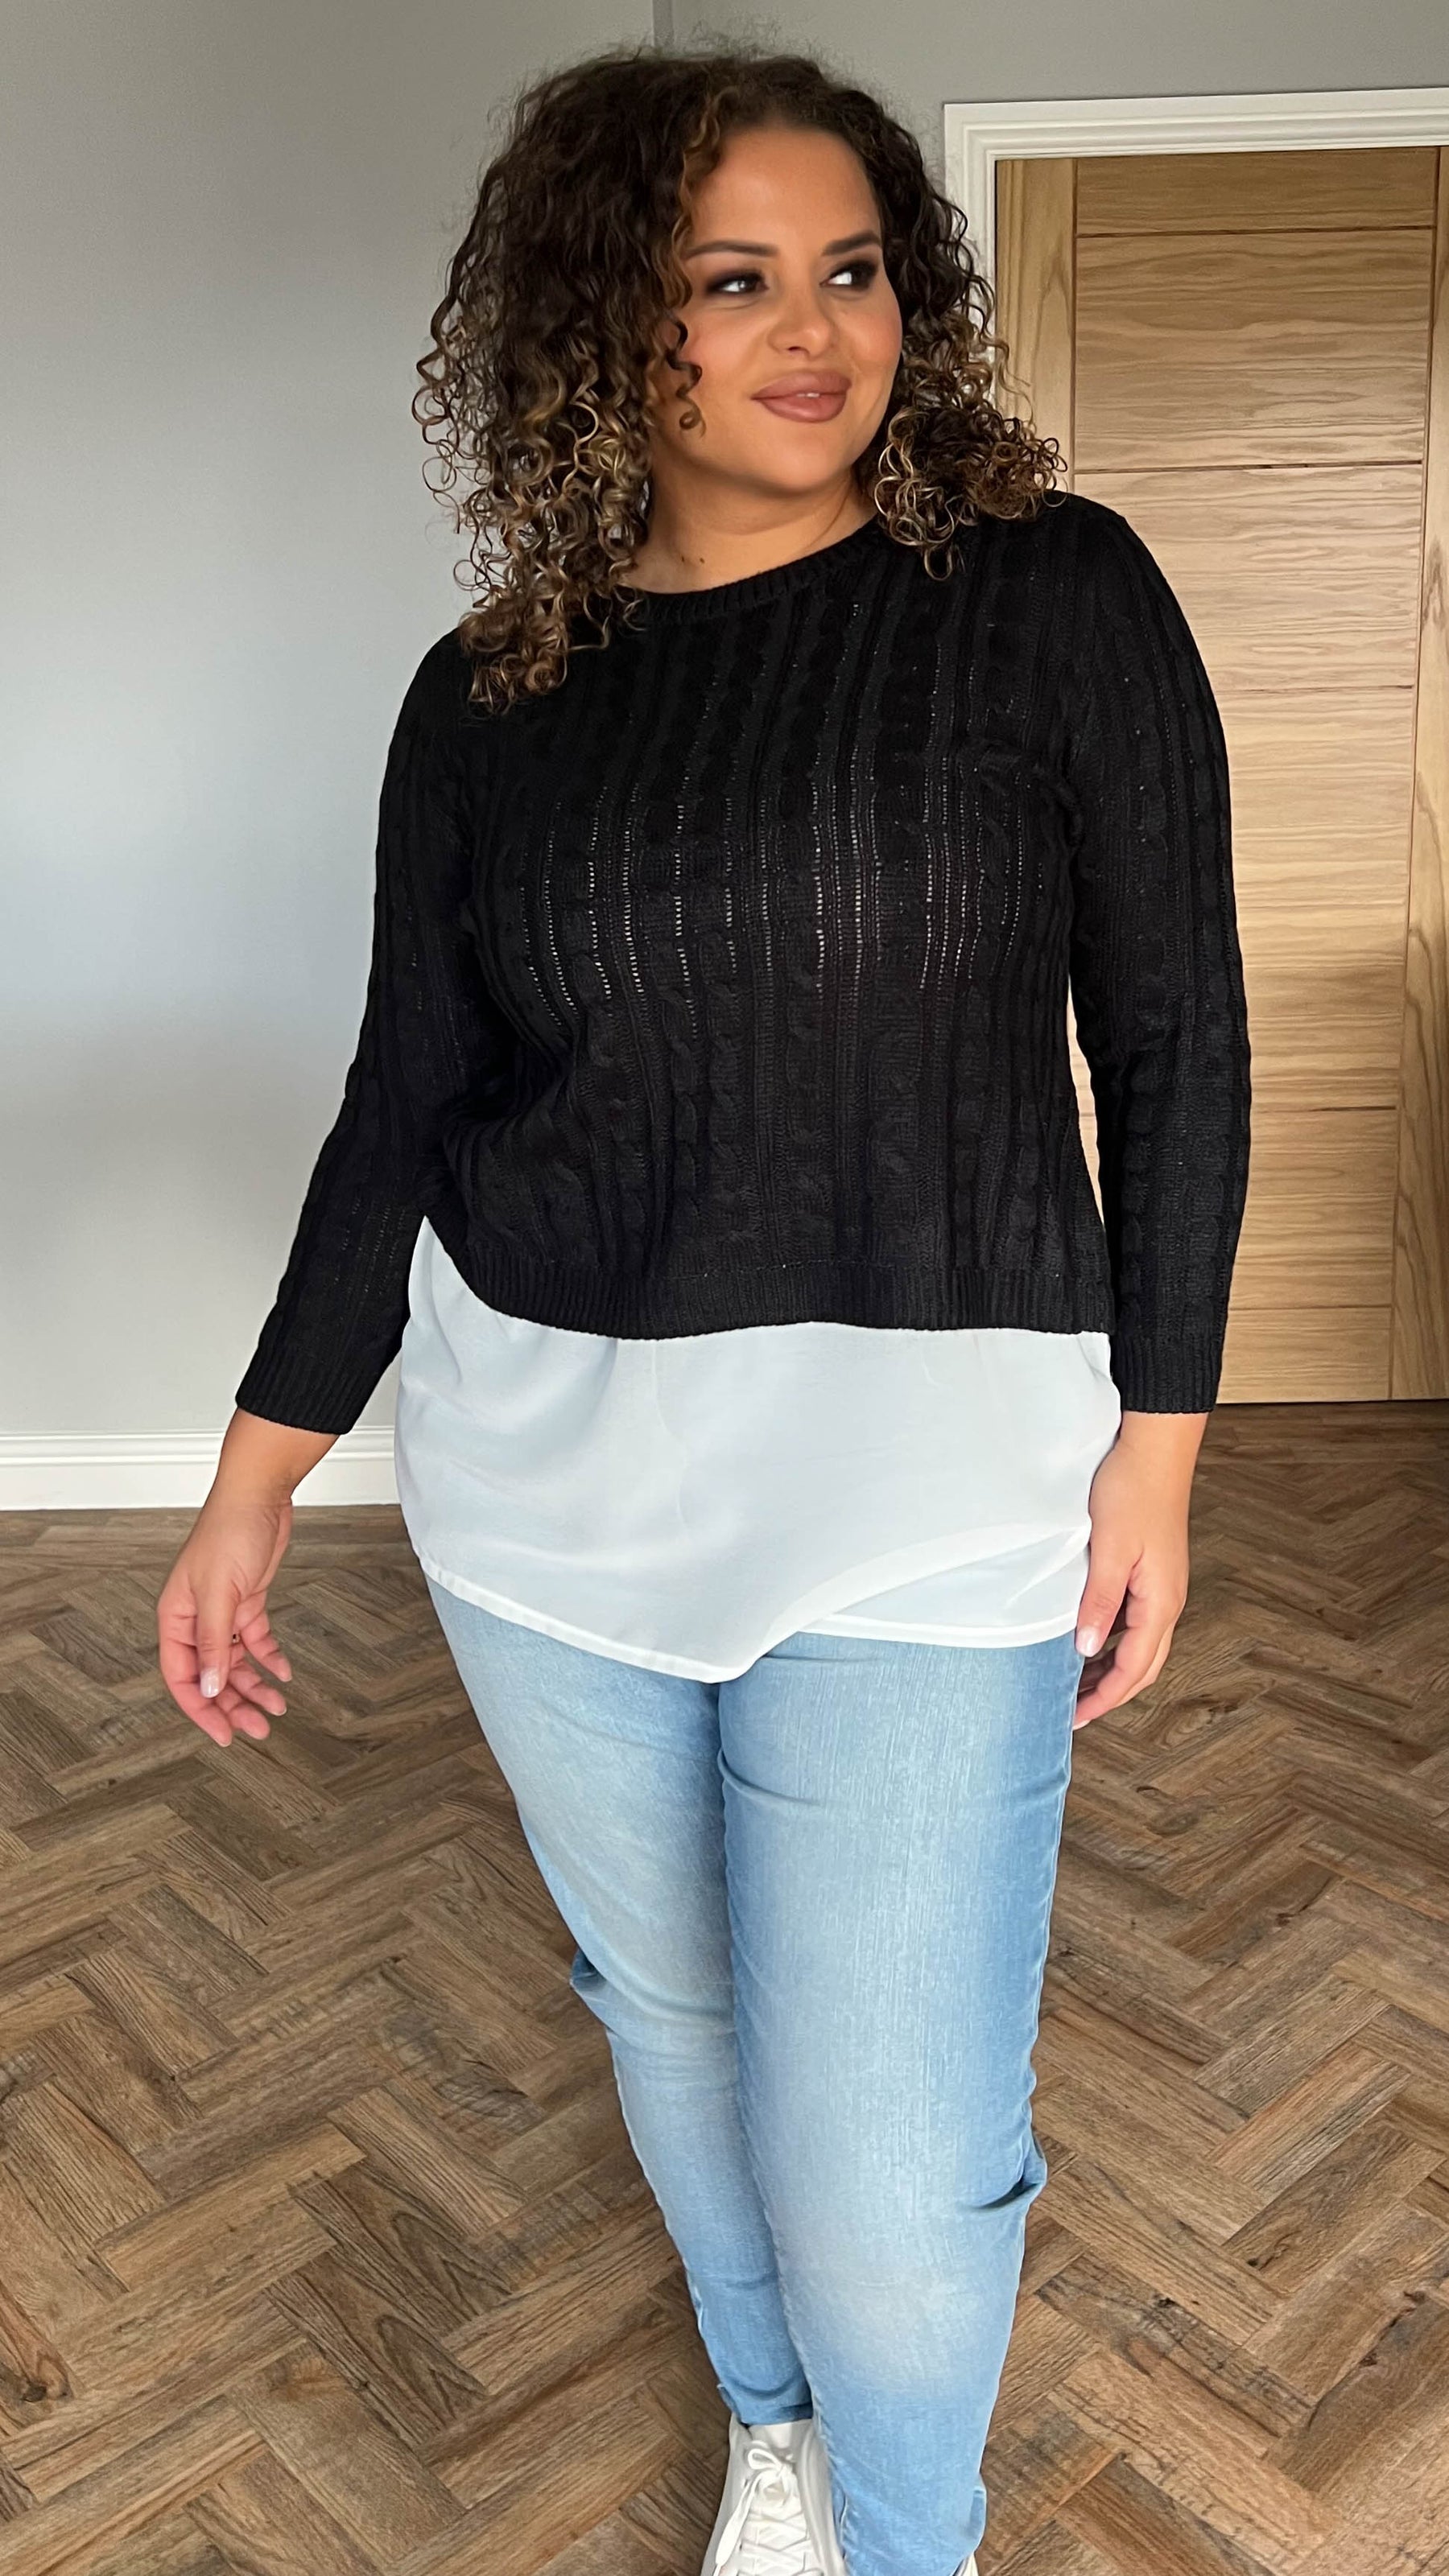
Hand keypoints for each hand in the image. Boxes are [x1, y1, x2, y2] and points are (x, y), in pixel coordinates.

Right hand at [157, 1490, 293, 1747]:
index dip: (202, 1709)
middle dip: (233, 1705)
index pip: (182, 1677)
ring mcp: (223, 1611)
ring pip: (234, 1663)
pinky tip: (283, 1673)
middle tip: (258, 1728)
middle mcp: (195, 1618)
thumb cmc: (229, 1530)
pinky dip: (269, 1658)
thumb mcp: (220, 1592)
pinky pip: (255, 1641)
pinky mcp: (248, 1602)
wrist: (260, 1494)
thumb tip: (210, 1687)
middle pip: (211, 1675)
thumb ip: (214, 1642)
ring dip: (253, 1686)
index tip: (223, 1735)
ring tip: (275, 1707)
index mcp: (175, 1617)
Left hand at [1071, 1410, 1205, 1728]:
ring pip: (1141, 1644)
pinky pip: (1136, 1621)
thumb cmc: (1132, 1489)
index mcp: (1161, 1600)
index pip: (1135, 1668)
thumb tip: (1085, 1649)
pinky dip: (1114, 1641)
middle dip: (1111, 1693)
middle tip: (1074, 1711)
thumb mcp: (1108, 1549)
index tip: (1076, 1718)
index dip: (1105, 1698)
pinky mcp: (1153, 1570)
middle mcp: (1168, 1599)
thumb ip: (1098, 1601)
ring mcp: (1162, 1585)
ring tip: (1077, 1684)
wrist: (1154, 1447)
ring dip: (1113, 1669)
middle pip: (1143, 1664)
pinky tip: (1090, 1640)